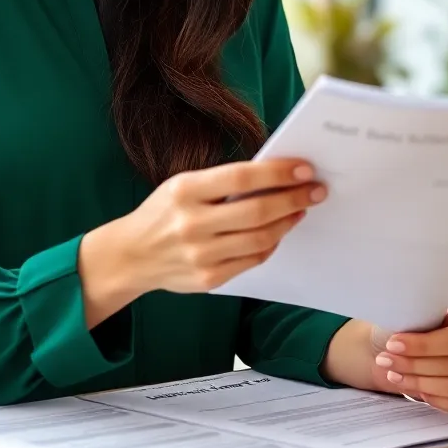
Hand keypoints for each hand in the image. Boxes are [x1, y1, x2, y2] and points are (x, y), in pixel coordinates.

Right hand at [78, 158, 326, 323]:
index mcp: (184, 190)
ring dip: (288, 222)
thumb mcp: (182, 186)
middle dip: (294, 198)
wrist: (131, 254)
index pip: (240, 178)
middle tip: (316, 190)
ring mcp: (200, 255)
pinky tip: (278, 232)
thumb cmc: (163, 212)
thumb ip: (221, 183)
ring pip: (261, 239)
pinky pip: (252, 261)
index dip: (277, 173)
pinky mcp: (208, 280)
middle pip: (257, 211)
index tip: (304, 168)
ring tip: (301, 209)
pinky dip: (270, 244)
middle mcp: (191, 223)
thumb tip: (273, 176)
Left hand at [370, 304, 447, 412]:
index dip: (422, 346)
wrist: (439, 336)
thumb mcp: (425, 313)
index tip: (392, 345)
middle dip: (414, 365)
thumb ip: (417, 322)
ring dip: (420, 384)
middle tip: (386, 361)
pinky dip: (437, 400)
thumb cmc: (429, 322)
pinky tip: (416, 391)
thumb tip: (394, 341)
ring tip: (394, 375)